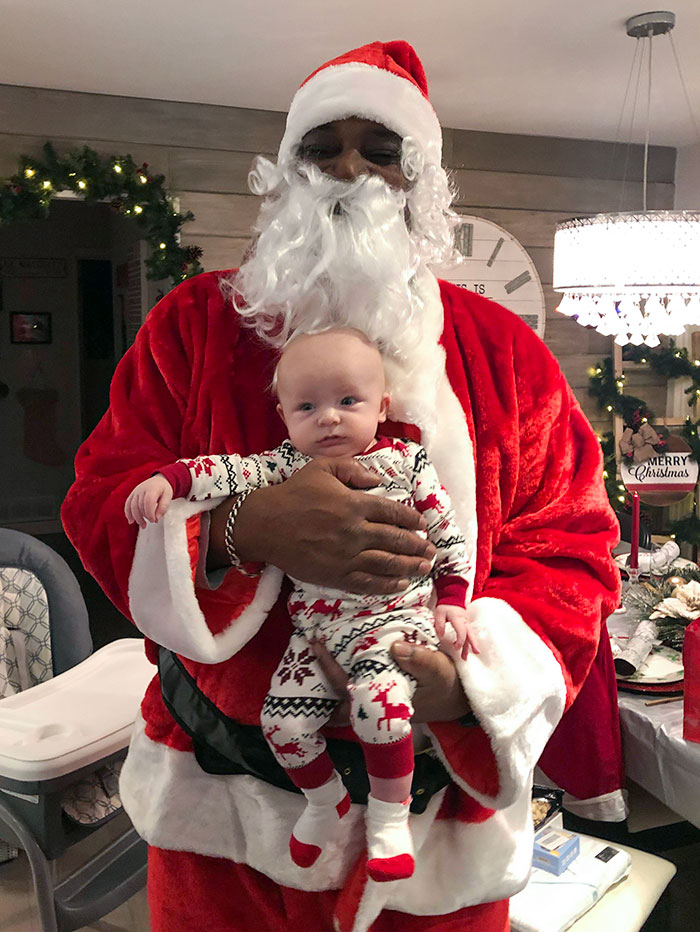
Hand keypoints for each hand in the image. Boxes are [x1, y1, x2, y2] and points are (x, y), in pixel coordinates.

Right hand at [124, 476, 172, 527]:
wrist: (158, 480)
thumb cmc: (163, 489)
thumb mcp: (168, 496)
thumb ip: (163, 507)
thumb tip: (157, 518)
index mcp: (152, 489)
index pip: (148, 502)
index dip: (149, 513)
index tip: (153, 520)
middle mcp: (142, 489)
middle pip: (139, 505)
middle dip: (144, 517)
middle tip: (151, 522)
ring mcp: (135, 492)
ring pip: (132, 506)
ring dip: (136, 518)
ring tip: (143, 525)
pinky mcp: (132, 495)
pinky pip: (127, 504)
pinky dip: (128, 513)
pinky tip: (131, 521)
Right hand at [208, 457, 435, 592]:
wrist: (266, 524)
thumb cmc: (294, 493)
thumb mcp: (323, 468)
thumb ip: (354, 469)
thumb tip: (378, 480)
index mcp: (355, 504)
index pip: (394, 513)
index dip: (412, 520)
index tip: (422, 525)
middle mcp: (355, 531)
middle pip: (396, 540)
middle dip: (418, 546)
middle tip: (431, 551)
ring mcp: (346, 555)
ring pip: (387, 563)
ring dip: (409, 566)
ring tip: (424, 568)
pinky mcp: (335, 574)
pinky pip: (367, 582)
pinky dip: (386, 584)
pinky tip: (400, 584)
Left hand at [310, 638, 469, 724]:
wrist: (459, 698)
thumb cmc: (446, 684)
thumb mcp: (438, 669)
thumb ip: (419, 660)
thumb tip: (395, 647)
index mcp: (380, 702)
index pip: (344, 687)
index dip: (328, 667)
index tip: (316, 644)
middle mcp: (372, 705)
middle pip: (335, 692)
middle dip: (320, 671)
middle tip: (309, 641)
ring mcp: (375, 699)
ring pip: (343, 690)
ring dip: (330, 672)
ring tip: (318, 645)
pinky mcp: (381, 689)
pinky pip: (356, 681)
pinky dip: (346, 669)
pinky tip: (340, 650)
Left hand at [434, 605, 478, 659]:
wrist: (453, 598)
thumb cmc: (446, 606)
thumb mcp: (439, 613)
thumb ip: (439, 625)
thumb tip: (440, 636)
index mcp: (458, 618)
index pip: (462, 631)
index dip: (460, 641)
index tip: (455, 647)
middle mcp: (465, 621)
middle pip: (470, 634)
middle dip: (473, 644)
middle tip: (476, 652)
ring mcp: (467, 623)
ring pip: (470, 635)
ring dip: (469, 646)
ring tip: (465, 657)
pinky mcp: (467, 624)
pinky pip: (469, 634)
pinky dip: (468, 642)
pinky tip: (466, 650)